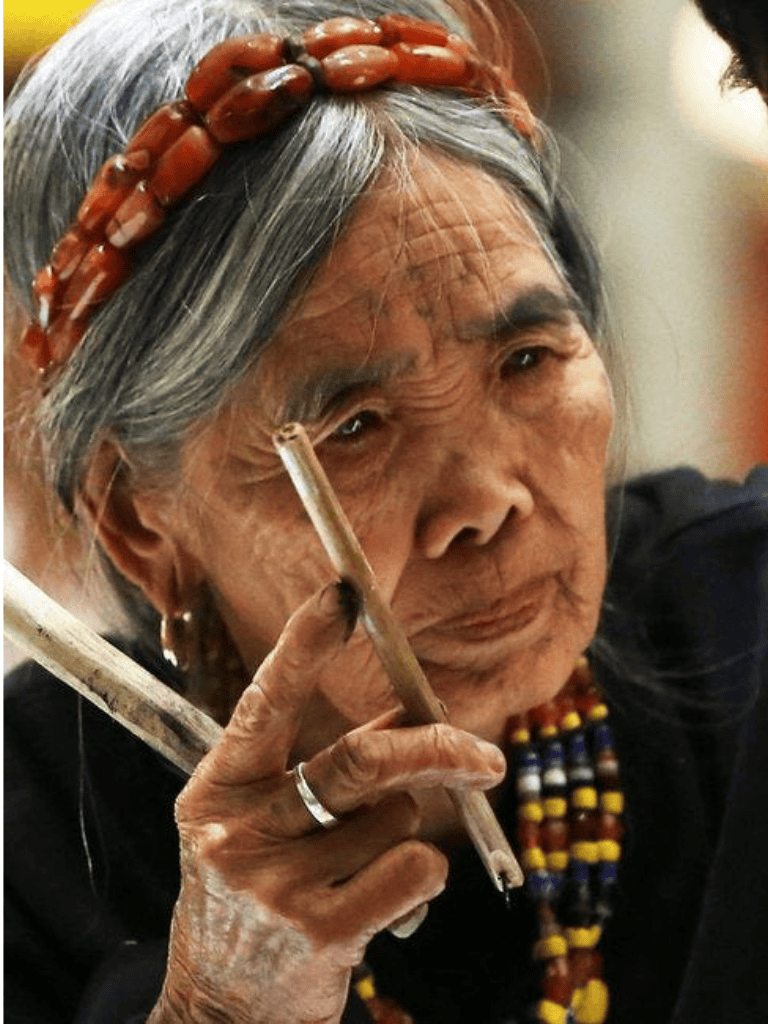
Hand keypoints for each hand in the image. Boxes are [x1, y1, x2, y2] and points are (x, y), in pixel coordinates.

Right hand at [148, 583, 505, 1023]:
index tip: (344, 594)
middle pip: (363, 759)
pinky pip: (414, 869)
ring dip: (407, 832)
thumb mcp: (265, 826)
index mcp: (218, 788)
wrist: (220, 1013)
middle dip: (436, 746)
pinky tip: (390, 899)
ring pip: (397, 817)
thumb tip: (414, 715)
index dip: (307, 644)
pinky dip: (424, 873)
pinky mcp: (319, 933)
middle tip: (486, 755)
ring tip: (366, 866)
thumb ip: (328, 767)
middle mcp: (238, 829)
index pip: (266, 701)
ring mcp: (275, 885)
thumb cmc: (252, 900)